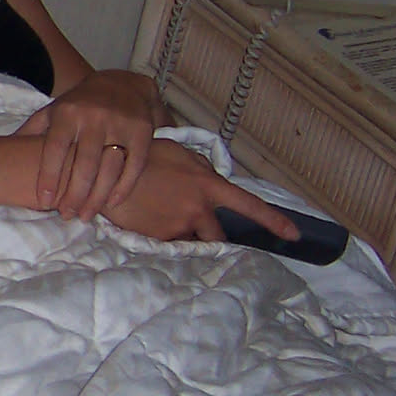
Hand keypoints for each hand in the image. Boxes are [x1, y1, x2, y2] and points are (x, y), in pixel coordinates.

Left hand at [18, 70, 165, 220]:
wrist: (123, 84)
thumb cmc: (80, 105)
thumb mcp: (53, 110)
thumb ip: (32, 130)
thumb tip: (3, 149)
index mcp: (67, 113)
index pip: (55, 149)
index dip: (49, 176)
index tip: (44, 201)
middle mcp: (94, 118)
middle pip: (84, 164)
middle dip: (74, 194)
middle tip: (67, 215)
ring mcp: (120, 125)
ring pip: (109, 168)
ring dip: (97, 197)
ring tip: (86, 215)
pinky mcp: (143, 132)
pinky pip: (135, 166)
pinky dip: (124, 187)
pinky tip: (112, 203)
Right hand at [101, 139, 299, 243]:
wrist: (103, 175)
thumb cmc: (139, 157)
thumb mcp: (176, 153)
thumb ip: (201, 167)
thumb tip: (214, 179)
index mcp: (207, 184)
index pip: (250, 205)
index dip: (274, 221)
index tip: (293, 235)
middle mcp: (199, 209)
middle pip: (218, 235)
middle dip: (209, 234)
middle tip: (190, 225)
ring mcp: (180, 227)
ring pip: (191, 239)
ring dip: (182, 233)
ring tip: (158, 216)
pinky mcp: (160, 240)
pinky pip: (168, 243)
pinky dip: (161, 234)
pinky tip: (145, 219)